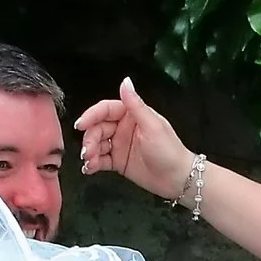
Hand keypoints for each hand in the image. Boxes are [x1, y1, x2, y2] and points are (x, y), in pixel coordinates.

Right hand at [75, 78, 196, 199]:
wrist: (178, 179)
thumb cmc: (169, 150)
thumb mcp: (152, 125)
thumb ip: (135, 105)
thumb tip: (125, 81)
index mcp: (132, 115)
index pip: (106, 110)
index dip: (92, 115)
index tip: (82, 124)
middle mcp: (124, 128)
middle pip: (98, 128)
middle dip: (89, 139)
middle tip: (88, 151)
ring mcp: (120, 145)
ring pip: (97, 144)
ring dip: (89, 152)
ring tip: (89, 162)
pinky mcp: (119, 162)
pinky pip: (100, 160)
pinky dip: (92, 164)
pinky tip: (89, 168)